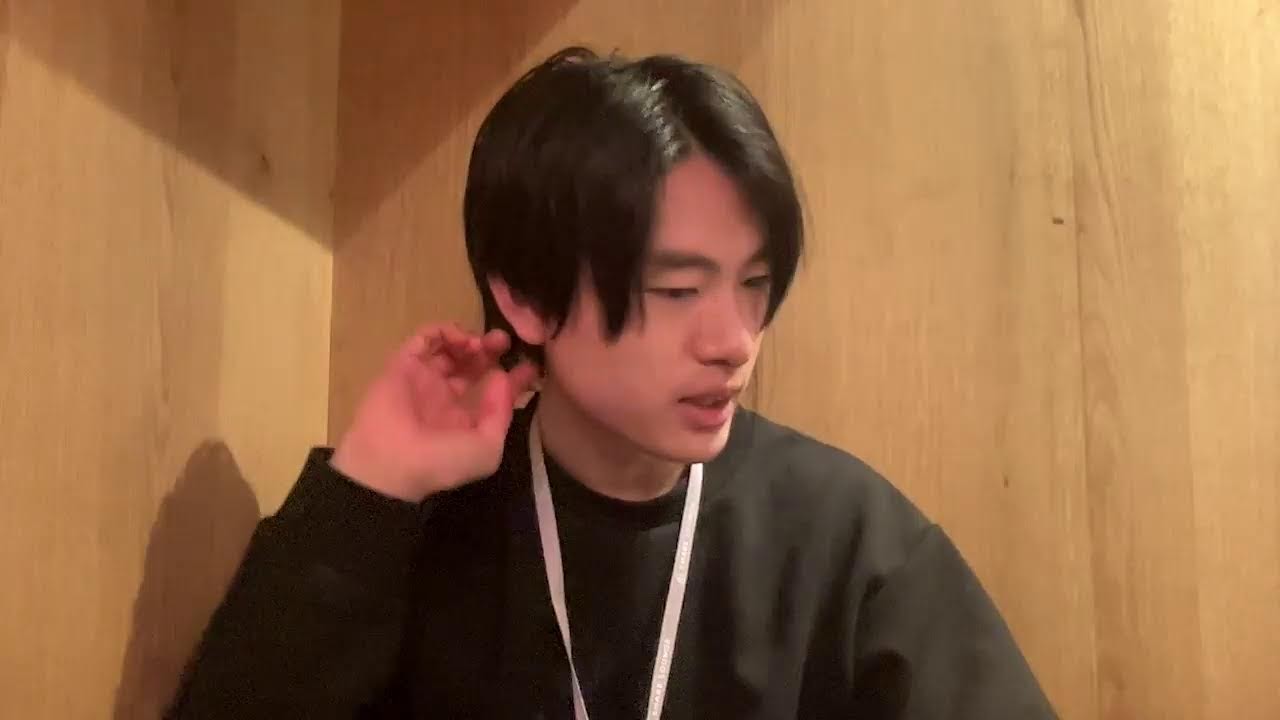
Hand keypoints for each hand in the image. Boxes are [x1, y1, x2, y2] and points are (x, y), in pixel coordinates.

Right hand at [330, 324, 538, 501]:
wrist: (390, 463)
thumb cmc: (443, 461)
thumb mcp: (487, 448)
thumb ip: (500, 412)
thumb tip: (502, 377)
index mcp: (465, 419)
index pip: (492, 390)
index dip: (512, 375)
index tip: (530, 362)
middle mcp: (445, 397)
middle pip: (472, 364)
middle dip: (490, 350)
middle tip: (502, 341)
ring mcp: (423, 379)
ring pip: (449, 348)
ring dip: (468, 339)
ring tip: (478, 343)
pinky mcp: (402, 365)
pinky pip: (423, 339)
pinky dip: (442, 331)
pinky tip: (459, 338)